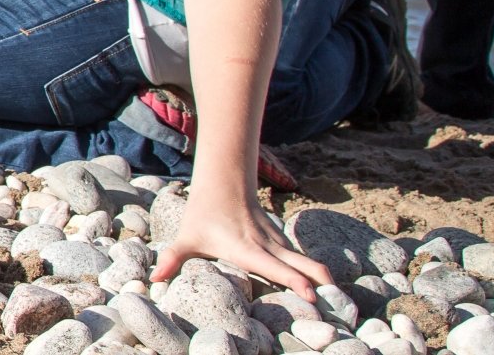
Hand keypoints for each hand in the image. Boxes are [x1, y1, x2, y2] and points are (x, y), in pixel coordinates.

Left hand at [151, 185, 331, 296]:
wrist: (224, 181)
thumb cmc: (204, 213)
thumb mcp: (187, 237)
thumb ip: (173, 259)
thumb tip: (153, 280)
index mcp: (247, 249)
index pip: (277, 267)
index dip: (295, 281)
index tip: (312, 297)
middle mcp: (269, 247)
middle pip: (305, 266)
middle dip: (323, 286)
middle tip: (339, 312)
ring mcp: (278, 243)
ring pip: (308, 262)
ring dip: (324, 281)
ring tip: (340, 307)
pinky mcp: (282, 241)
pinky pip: (303, 259)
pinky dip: (316, 273)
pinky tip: (326, 290)